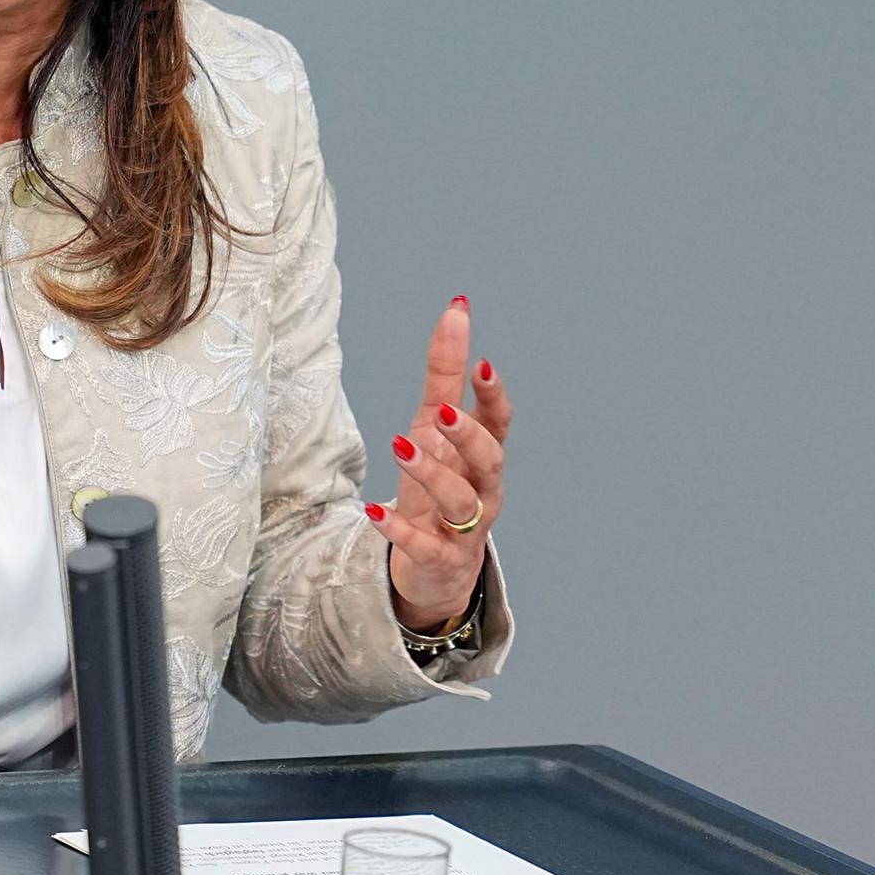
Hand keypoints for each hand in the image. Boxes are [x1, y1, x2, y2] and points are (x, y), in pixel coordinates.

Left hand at [364, 296, 510, 631]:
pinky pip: (423, 546)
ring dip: (432, 474)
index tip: (483, 365)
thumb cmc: (438, 485)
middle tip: (444, 413)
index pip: (500, 424)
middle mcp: (482, 491)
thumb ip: (446, 374)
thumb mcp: (435, 427)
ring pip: (460, 502)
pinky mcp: (438, 560)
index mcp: (482, 456)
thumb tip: (457, 308)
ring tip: (400, 447)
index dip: (494, 397)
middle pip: (490, 462)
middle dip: (470, 436)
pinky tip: (374, 512)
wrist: (434, 566)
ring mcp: (464, 529)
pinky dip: (400, 530)